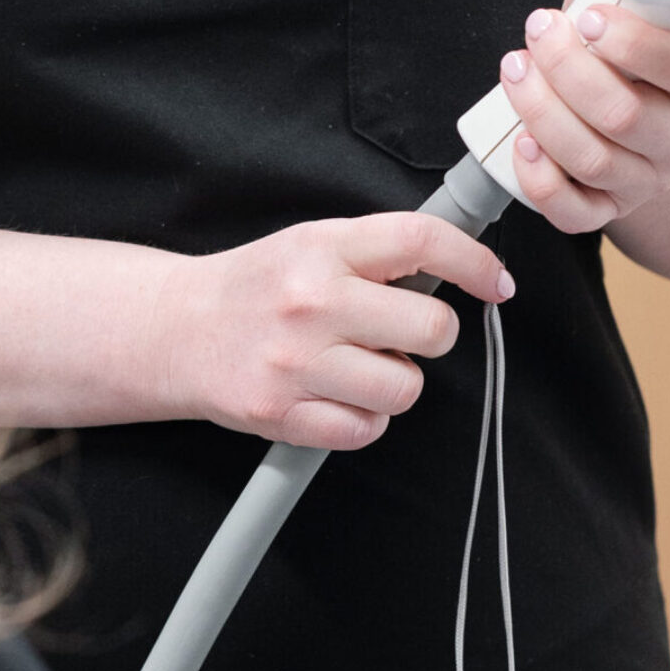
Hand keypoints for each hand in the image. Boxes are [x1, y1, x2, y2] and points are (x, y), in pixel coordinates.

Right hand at [157, 214, 514, 448]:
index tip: (496, 283)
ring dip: (393, 383)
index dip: (474, 262)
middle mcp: (310, 301)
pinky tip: (331, 396)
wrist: (173, 330)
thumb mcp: (310, 246)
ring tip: (355, 367)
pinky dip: (359, 419)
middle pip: (432, 329)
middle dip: (429, 336)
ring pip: (405, 387)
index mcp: (322, 248)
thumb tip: (460, 269)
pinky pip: (365, 429)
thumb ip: (376, 254)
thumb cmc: (254, 289)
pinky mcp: (280, 413)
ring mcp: (295, 361)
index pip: (421, 240)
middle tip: (395, 334)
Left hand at [499, 0, 669, 233]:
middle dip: (567, 69)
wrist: (656, 112)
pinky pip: (575, 214)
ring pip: (592, 159)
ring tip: (516, 69)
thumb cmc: (635, 51)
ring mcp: (649, 180)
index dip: (635, 43)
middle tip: (537, 30)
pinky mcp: (610, 209)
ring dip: (541, 111)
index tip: (588, 18)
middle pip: (625, 115)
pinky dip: (541, 180)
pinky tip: (521, 141)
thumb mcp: (644, 13)